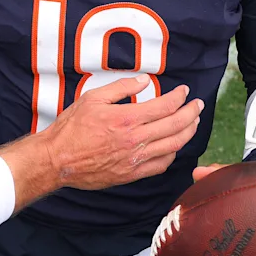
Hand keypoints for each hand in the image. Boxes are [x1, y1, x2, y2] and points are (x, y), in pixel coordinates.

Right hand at [42, 76, 203, 192]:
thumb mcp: (92, 98)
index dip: (179, 97)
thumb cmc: (71, 128)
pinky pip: (162, 164)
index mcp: (126, 118)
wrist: (57, 160)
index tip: (184, 91)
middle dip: (192, 113)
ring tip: (194, 123)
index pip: (165, 106)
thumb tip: (144, 80)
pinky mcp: (132, 174)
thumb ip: (121, 87)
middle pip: (176, 125)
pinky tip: (174, 145)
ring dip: (188, 132)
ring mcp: (135, 159)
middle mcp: (135, 140)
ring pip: (174, 146)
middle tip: (198, 105)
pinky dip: (173, 153)